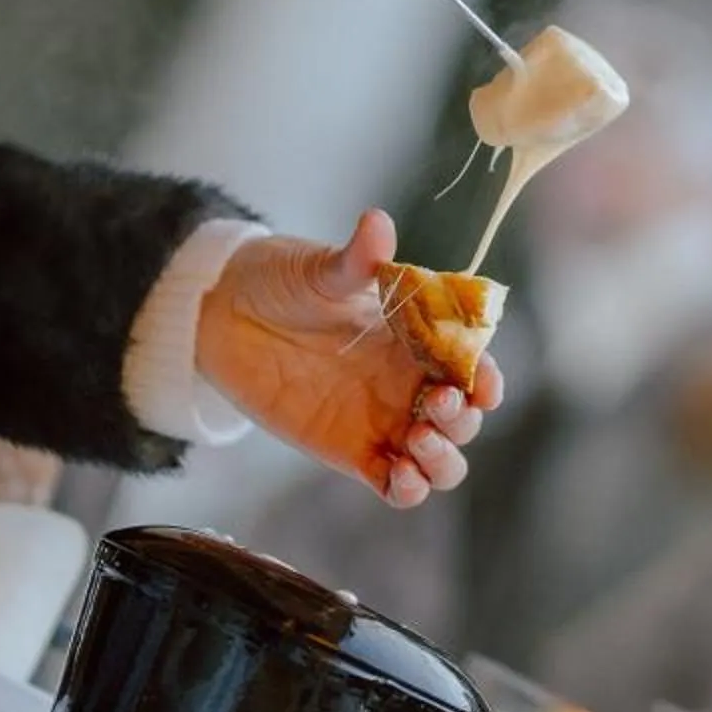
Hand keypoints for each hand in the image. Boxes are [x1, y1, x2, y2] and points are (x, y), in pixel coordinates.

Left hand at [194, 211, 504, 504]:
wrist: (226, 314)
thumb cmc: (284, 282)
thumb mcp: (321, 269)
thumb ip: (357, 259)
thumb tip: (377, 223)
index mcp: (420, 338)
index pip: (471, 363)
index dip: (485, 376)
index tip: (481, 381)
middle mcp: (411, 383)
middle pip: (465, 417)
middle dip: (464, 418)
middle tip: (438, 403)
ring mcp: (385, 421)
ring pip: (442, 460)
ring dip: (443, 460)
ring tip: (419, 441)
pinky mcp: (352, 452)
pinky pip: (396, 484)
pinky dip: (409, 489)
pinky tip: (401, 477)